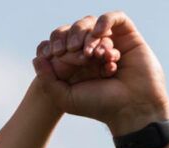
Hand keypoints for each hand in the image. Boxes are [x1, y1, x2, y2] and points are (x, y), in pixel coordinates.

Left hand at [33, 12, 168, 133]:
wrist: (130, 108)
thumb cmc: (99, 106)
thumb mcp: (64, 97)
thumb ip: (47, 79)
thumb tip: (37, 58)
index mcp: (77, 64)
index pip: (61, 43)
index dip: (55, 44)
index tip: (56, 54)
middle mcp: (93, 52)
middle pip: (76, 31)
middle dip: (70, 37)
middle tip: (72, 50)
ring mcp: (111, 42)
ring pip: (93, 24)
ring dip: (87, 35)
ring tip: (90, 54)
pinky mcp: (130, 37)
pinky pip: (115, 18)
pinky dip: (104, 21)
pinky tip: (99, 33)